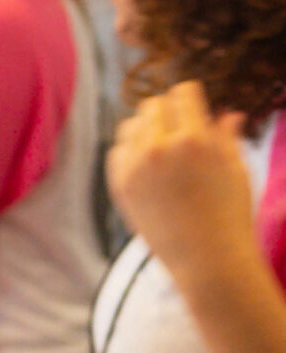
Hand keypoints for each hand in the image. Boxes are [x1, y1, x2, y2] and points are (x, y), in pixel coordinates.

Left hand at [109, 82, 260, 287]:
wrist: (206, 259)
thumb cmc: (230, 214)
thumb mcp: (236, 170)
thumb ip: (226, 136)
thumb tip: (226, 112)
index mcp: (195, 139)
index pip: (182, 93)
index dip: (190, 96)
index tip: (193, 103)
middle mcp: (161, 148)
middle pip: (152, 105)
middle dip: (167, 110)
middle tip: (179, 125)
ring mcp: (135, 167)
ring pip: (130, 125)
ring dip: (146, 128)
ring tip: (163, 144)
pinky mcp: (120, 185)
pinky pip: (116, 151)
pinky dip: (130, 150)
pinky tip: (147, 162)